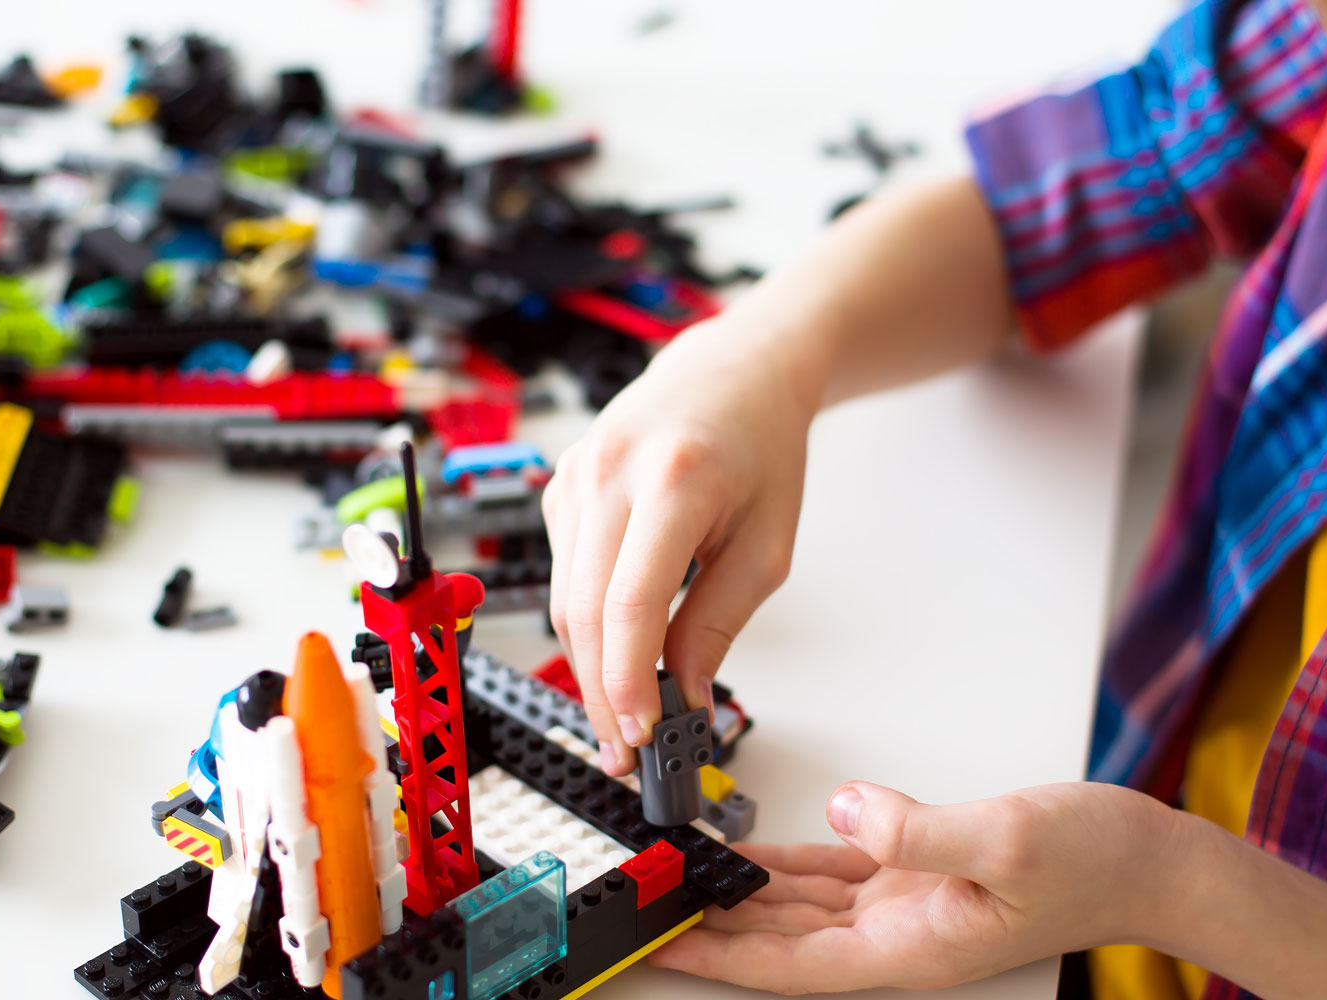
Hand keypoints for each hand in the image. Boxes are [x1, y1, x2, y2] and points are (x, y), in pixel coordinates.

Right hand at [545, 319, 816, 775]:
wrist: (732, 371)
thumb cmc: (760, 448)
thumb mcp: (767, 544)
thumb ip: (719, 621)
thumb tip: (684, 695)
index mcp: (674, 481)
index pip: (629, 603)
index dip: (627, 681)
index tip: (641, 734)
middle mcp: (610, 472)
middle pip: (583, 612)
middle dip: (602, 693)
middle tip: (626, 752)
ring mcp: (574, 476)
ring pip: (562, 600)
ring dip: (588, 668)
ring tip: (621, 719)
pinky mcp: (559, 487)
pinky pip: (562, 574)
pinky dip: (585, 623)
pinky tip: (613, 653)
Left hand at [651, 780, 1188, 993]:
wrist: (1153, 862)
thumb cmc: (1100, 861)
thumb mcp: (1009, 838)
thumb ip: (920, 829)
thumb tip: (848, 810)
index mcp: (912, 948)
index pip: (789, 965)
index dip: (720, 957)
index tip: (662, 944)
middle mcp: (899, 937)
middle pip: (780, 941)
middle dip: (712, 925)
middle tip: (646, 901)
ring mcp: (908, 908)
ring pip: (800, 909)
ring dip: (740, 895)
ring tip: (678, 877)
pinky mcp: (921, 876)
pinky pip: (834, 877)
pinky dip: (786, 867)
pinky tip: (749, 856)